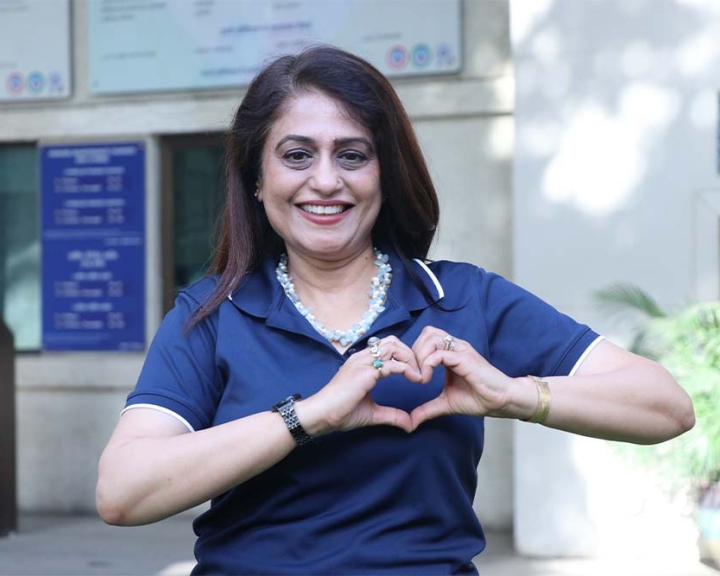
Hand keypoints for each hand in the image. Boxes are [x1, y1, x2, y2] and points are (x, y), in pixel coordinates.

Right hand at [298, 336, 422, 434]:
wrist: (321, 415)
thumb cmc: (340, 412)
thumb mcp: (372, 413)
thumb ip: (391, 415)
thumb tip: (410, 424)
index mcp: (362, 362)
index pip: (388, 347)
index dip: (404, 356)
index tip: (414, 373)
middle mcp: (362, 358)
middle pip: (393, 341)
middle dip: (410, 354)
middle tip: (420, 371)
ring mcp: (363, 362)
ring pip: (394, 347)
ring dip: (410, 359)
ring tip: (419, 375)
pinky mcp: (365, 372)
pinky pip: (392, 364)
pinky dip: (408, 369)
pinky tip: (415, 380)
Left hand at [409, 326, 519, 429]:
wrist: (501, 401)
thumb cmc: (479, 398)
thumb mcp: (446, 403)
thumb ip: (428, 409)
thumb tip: (412, 421)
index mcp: (451, 352)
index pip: (427, 338)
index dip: (415, 353)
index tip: (412, 375)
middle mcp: (455, 347)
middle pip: (427, 333)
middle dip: (415, 352)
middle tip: (415, 373)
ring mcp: (461, 351)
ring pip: (432, 338)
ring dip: (420, 356)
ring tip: (421, 377)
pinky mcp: (464, 359)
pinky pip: (440, 354)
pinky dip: (427, 364)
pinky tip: (426, 380)